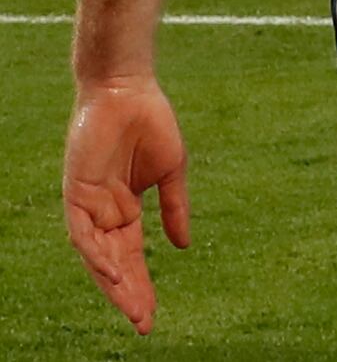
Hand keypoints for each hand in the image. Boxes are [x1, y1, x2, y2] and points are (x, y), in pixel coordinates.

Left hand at [64, 77, 190, 334]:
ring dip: (112, 283)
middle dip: (128, 295)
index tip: (152, 317)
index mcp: (125, 210)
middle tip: (144, 323)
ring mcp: (87, 204)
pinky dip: (96, 254)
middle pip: (114, 265)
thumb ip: (175, 209)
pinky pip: (82, 232)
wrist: (129, 90)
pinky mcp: (75, 191)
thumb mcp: (171, 172)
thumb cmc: (152, 124)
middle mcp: (102, 214)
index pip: (132, 259)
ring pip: (96, 256)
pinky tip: (113, 272)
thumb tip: (183, 247)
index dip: (141, 288)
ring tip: (132, 306)